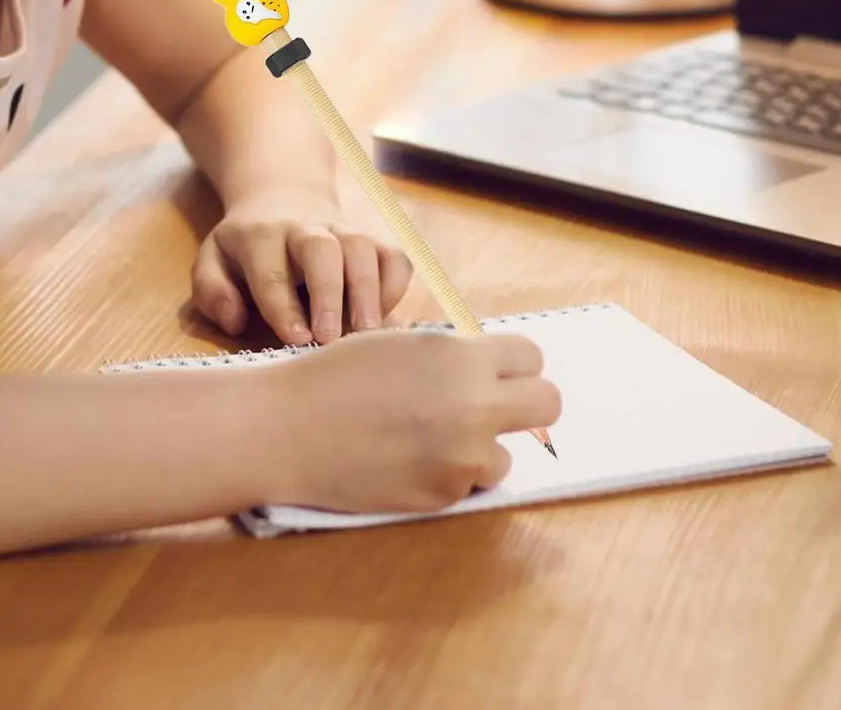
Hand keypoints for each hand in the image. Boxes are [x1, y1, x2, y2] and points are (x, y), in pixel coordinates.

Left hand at [190, 185, 413, 345]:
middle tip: (332, 338)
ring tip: (366, 333)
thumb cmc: (246, 247)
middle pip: (320, 249)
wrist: (282, 195)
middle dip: (328, 293)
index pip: (270, 272)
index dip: (283, 307)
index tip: (298, 340)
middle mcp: (303, 227)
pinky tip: (381, 316)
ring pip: (361, 247)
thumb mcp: (213, 261)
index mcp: (259, 235)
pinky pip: (392, 254)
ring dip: (367, 290)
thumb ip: (212, 291)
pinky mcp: (371, 237)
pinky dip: (393, 285)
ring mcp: (341, 229)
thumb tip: (236, 322)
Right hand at [265, 329, 561, 513]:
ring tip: (429, 438)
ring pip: (506, 455)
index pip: (531, 357)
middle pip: (548, 403)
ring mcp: (464, 458)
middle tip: (494, 406)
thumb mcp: (402, 344)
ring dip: (481, 448)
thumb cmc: (338, 376)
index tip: (496, 371)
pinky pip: (468, 485)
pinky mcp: (445, 497)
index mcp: (464, 359)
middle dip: (526, 403)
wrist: (292, 430)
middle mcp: (475, 407)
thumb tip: (488, 369)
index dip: (513, 364)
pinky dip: (448, 475)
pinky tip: (407, 460)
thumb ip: (453, 357)